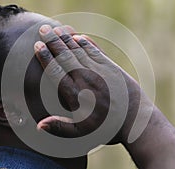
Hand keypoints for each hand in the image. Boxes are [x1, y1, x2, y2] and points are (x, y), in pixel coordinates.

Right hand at [33, 24, 142, 142]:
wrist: (136, 120)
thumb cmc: (107, 129)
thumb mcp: (81, 133)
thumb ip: (60, 127)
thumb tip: (38, 125)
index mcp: (75, 94)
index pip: (56, 71)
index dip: (46, 57)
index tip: (38, 46)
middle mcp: (85, 79)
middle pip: (66, 56)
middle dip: (53, 41)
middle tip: (44, 29)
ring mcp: (99, 71)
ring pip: (79, 51)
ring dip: (67, 38)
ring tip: (57, 29)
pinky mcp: (111, 67)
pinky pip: (95, 51)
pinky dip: (86, 42)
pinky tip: (79, 36)